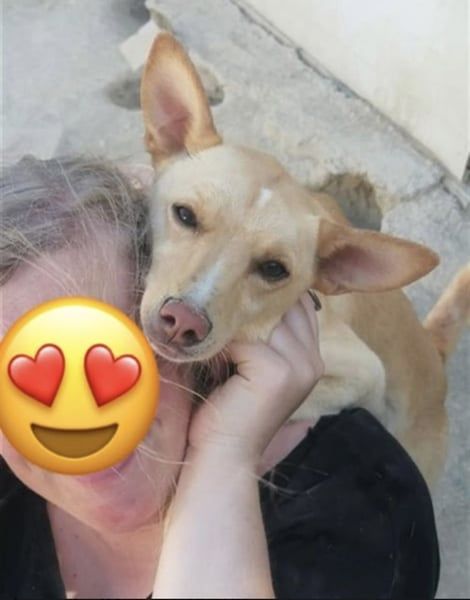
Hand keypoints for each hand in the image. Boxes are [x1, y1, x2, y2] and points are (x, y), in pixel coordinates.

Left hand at [188, 292, 323, 464]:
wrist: (223, 456)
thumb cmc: (230, 410)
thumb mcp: (254, 367)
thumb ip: (264, 336)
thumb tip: (248, 289)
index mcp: (311, 358)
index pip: (298, 306)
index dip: (269, 296)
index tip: (238, 288)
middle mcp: (312, 360)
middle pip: (284, 306)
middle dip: (251, 300)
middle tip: (218, 297)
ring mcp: (298, 366)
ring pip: (263, 317)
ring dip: (233, 319)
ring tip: (209, 325)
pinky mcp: (276, 371)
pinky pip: (244, 336)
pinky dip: (222, 340)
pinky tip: (208, 351)